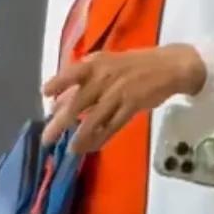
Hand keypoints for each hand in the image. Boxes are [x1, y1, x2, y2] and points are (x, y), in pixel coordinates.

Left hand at [42, 44, 205, 155]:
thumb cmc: (133, 65)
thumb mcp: (107, 64)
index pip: (72, 73)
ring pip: (95, 119)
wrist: (168, 66)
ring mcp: (119, 93)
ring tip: (70, 150)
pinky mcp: (132, 106)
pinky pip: (113, 126)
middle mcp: (104, 78)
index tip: (45, 94)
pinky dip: (102, 138)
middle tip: (47, 138)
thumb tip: (58, 101)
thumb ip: (83, 81)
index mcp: (96, 64)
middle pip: (78, 103)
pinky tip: (92, 147)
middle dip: (61, 123)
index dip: (58, 83)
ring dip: (81, 136)